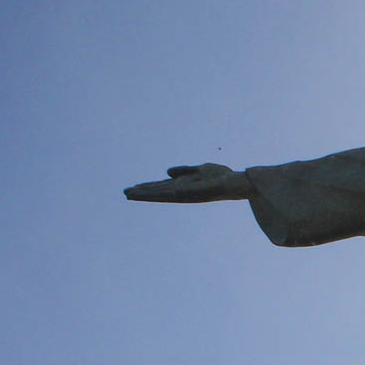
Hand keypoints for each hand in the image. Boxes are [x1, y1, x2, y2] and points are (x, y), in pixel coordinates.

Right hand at [124, 163, 252, 202]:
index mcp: (184, 186)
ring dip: (149, 194)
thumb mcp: (200, 169)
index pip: (162, 187)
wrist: (238, 183)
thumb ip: (184, 171)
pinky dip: (166, 192)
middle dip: (143, 192)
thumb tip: (167, 172)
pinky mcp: (196, 192)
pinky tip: (153, 191)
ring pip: (164, 194)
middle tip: (125, 193)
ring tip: (132, 194)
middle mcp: (184, 191)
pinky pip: (178, 192)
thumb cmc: (222, 177)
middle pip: (159, 192)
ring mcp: (189, 193)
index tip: (132, 189)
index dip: (147, 188)